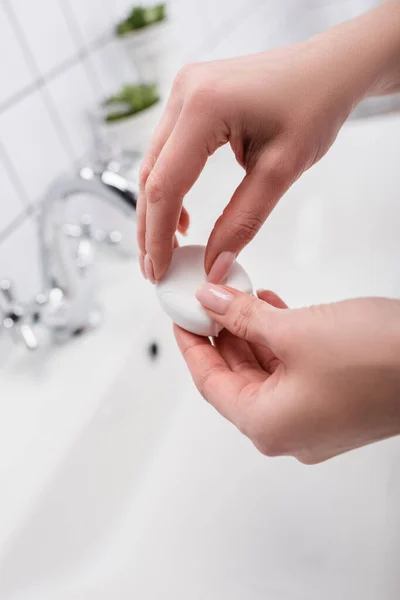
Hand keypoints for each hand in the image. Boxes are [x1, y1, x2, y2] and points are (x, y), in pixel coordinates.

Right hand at [137, 4, 399, 282]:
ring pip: (154, 164)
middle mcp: (184, 92)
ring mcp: (183, 91)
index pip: (165, 185)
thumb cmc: (315, 106)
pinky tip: (183, 215)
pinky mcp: (190, 97)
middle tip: (154, 270)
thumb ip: (242, 222)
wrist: (329, 69)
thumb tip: (214, 264)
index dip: (159, 236)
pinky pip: (168, 150)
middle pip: (150, 176)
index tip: (160, 272)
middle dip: (150, 228)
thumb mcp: (280, 171)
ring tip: (166, 250)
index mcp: (204, 107)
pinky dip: (169, 186)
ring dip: (157, 209)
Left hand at [174, 286, 399, 462]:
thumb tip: (211, 301)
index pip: (210, 383)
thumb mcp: (295, 331)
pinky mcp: (334, 399)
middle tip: (208, 299)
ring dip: (251, 332)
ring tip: (240, 296)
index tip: (179, 316)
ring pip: (265, 371)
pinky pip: (291, 369)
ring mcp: (313, 417)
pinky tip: (272, 308)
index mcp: (269, 426)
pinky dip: (278, 339)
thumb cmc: (380, 361)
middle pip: (236, 377)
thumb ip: (243, 317)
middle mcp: (289, 430)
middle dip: (222, 333)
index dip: (191, 345)